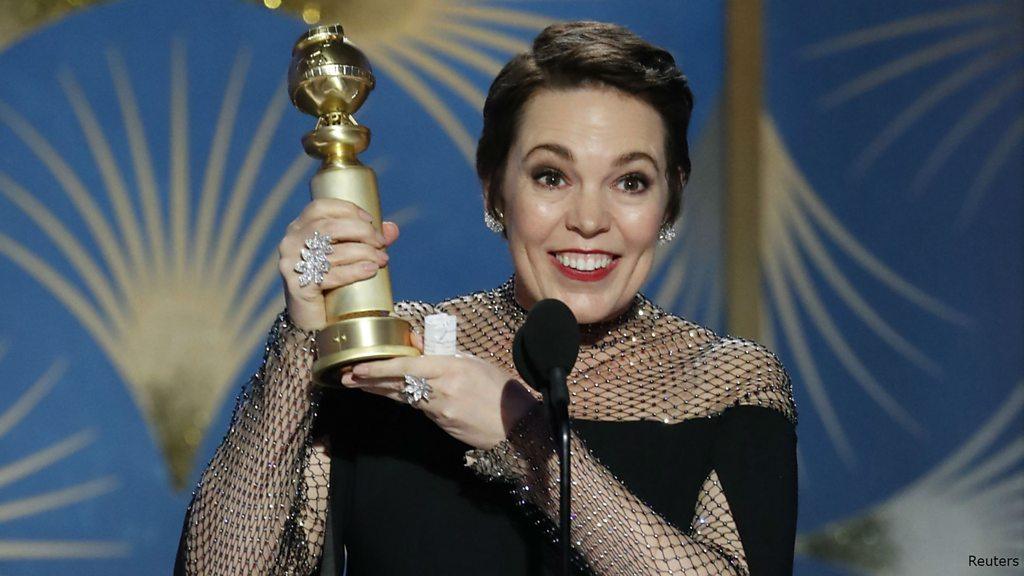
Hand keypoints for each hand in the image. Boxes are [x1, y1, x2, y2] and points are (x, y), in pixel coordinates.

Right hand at [277, 198, 397, 330]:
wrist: (312, 322)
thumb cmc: (331, 284)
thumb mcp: (347, 258)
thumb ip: (368, 241)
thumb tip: (392, 229)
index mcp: (298, 229)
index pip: (320, 207)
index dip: (348, 209)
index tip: (370, 221)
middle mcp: (290, 242)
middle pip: (329, 227)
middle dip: (362, 232)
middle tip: (381, 244)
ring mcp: (291, 265)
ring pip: (333, 251)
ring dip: (364, 253)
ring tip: (383, 260)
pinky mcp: (298, 287)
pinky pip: (331, 275)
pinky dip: (355, 271)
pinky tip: (371, 271)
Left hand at [341, 335, 540, 449]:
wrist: (519, 425)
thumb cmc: (502, 389)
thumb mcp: (475, 362)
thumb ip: (444, 352)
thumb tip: (418, 342)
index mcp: (452, 369)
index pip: (407, 367)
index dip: (379, 368)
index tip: (358, 367)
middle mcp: (442, 391)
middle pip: (398, 385)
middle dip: (369, 381)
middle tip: (345, 377)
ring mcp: (441, 411)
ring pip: (404, 397)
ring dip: (379, 391)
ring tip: (356, 384)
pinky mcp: (443, 425)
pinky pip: (419, 408)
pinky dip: (403, 399)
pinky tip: (389, 394)